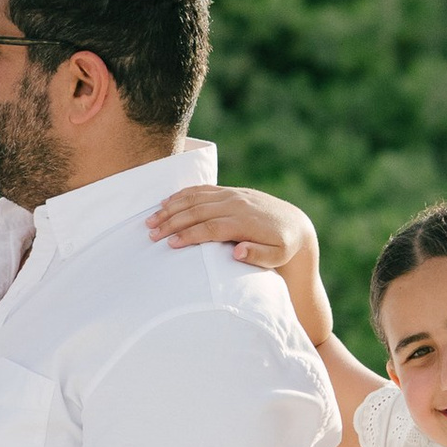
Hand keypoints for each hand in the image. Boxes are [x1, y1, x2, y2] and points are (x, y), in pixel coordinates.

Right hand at [148, 183, 333, 342]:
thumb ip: (258, 255)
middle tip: (151, 234)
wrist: (295, 224)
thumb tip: (236, 253)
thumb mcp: (277, 256)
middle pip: (197, 211)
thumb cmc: (284, 246)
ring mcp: (232, 195)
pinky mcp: (231, 191)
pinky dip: (183, 195)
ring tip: (151, 219)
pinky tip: (167, 202)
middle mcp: (236, 204)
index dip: (188, 235)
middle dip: (171, 222)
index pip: (210, 227)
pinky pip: (202, 190)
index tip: (170, 244)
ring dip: (171, 208)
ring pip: (195, 198)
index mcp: (244, 221)